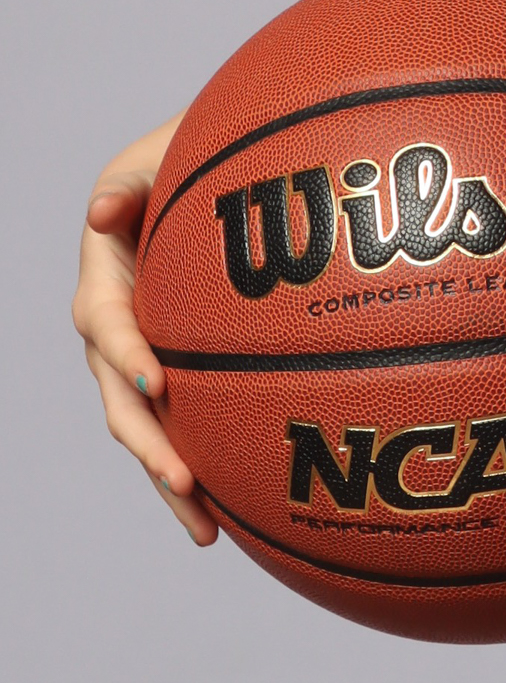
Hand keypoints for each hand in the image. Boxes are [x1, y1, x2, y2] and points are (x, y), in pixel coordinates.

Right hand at [73, 118, 217, 545]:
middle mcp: (117, 333)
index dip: (127, 354)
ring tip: (206, 526)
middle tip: (183, 477)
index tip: (158, 381)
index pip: (104, 324)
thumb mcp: (157, 156)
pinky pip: (185, 432)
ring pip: (149, 432)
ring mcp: (146, 363)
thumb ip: (130, 179)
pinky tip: (227, 520)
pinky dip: (201, 475)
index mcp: (104, 281)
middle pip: (121, 399)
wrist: (215, 181)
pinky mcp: (180, 382)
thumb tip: (101, 213)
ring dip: (170, 480)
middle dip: (148, 443)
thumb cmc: (187, 160)